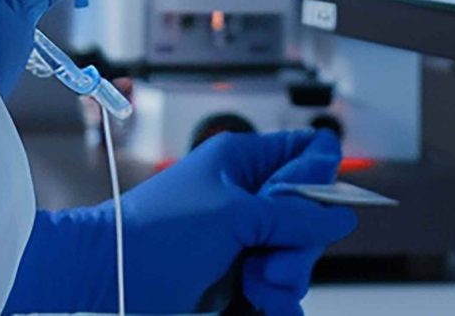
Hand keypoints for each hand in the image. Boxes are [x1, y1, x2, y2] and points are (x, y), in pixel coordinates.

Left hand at [4, 129, 358, 314]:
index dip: (320, 178)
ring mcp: (243, 241)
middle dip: (298, 246)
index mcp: (242, 162)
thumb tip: (340, 216)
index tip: (311, 207)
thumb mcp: (234, 215)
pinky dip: (277, 302)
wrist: (114, 280)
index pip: (306, 154)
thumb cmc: (157, 235)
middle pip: (310, 218)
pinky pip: (280, 292)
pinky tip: (258, 304)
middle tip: (267, 258)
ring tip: (252, 284)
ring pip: (298, 259)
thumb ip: (294, 214)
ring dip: (284, 279)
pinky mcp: (238, 278)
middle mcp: (246, 199)